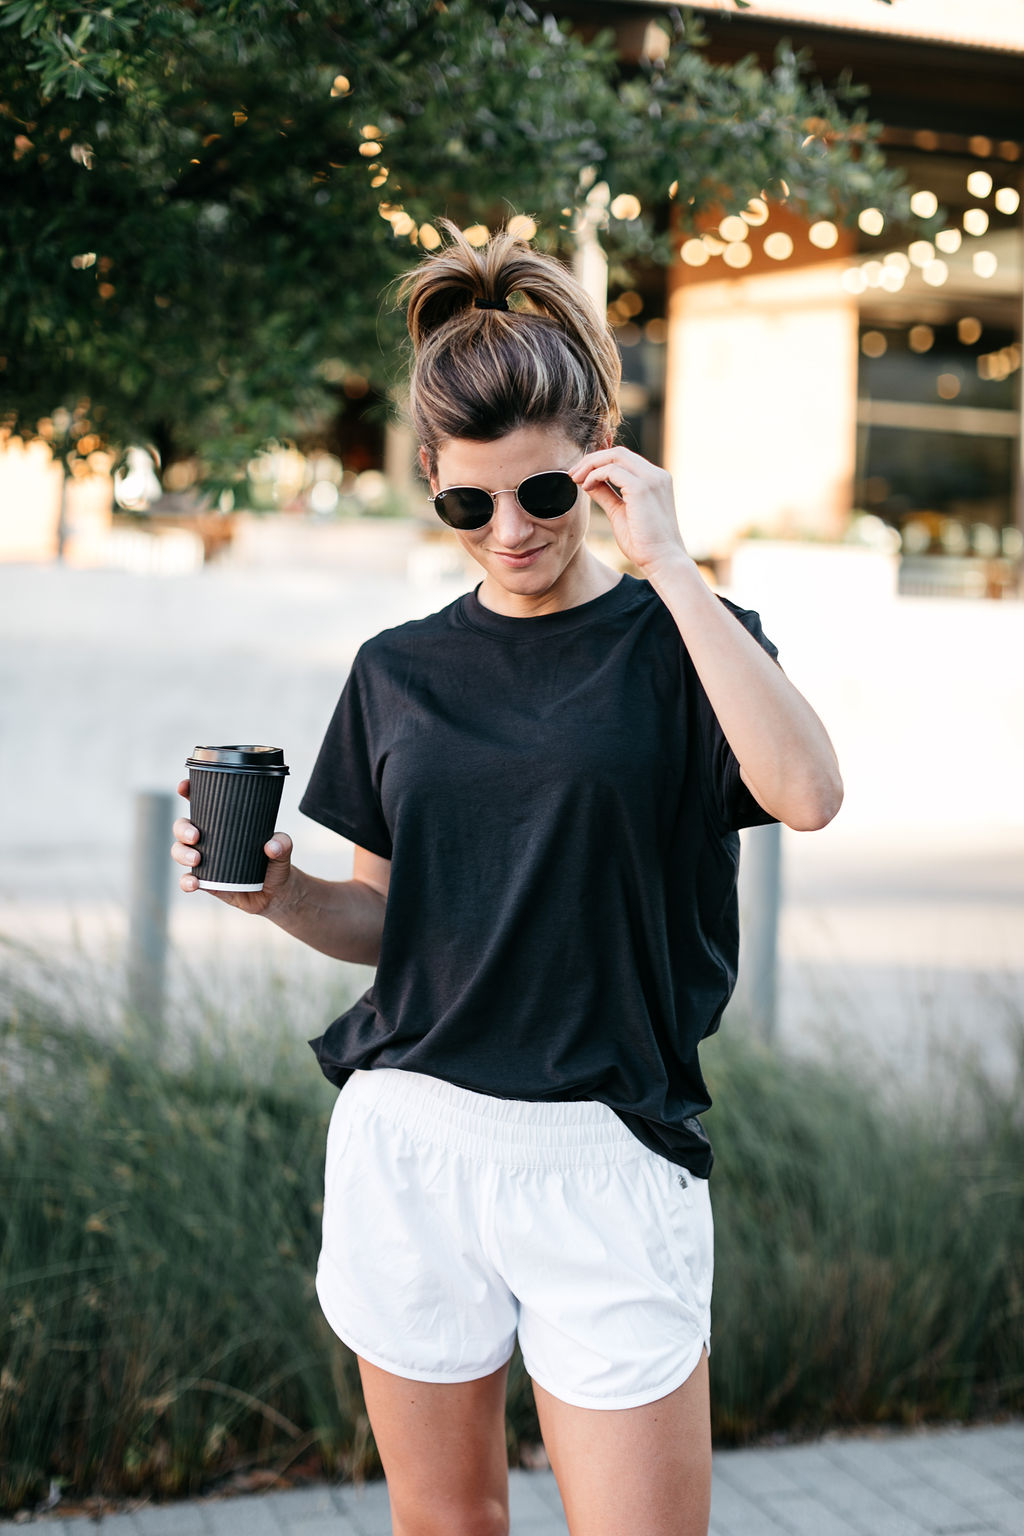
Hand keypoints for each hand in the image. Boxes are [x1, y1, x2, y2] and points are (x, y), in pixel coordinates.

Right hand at [171, 778, 294, 916]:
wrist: (275, 892)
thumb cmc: (275, 861)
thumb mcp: (283, 848)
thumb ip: (282, 843)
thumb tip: (271, 846)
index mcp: (223, 822)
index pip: (201, 802)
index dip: (188, 791)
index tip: (184, 787)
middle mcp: (209, 838)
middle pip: (182, 826)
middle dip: (182, 828)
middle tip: (196, 836)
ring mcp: (203, 859)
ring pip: (179, 851)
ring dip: (182, 853)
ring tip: (197, 860)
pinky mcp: (204, 881)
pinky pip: (187, 880)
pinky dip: (186, 882)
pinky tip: (194, 883)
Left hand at [570, 446, 689, 576]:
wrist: (663, 562)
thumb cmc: (644, 544)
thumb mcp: (619, 513)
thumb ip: (606, 495)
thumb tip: (588, 482)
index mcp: (655, 479)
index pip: (624, 458)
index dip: (599, 461)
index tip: (580, 474)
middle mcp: (656, 475)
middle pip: (618, 452)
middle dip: (591, 460)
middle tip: (572, 474)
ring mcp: (651, 479)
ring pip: (615, 456)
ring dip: (590, 465)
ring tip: (576, 479)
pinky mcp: (642, 488)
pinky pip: (612, 470)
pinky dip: (595, 475)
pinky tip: (586, 487)